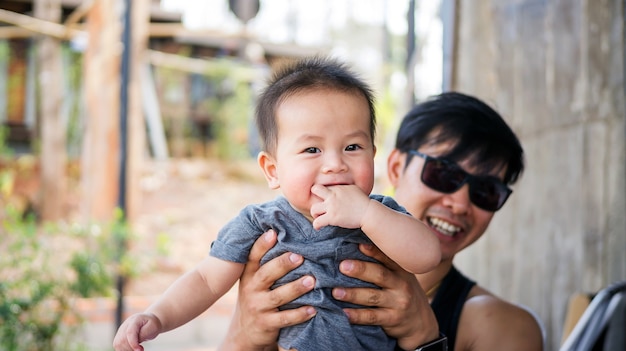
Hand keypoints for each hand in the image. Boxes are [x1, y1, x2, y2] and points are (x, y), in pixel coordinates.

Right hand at [112, 313, 161, 350]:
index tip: (140, 350)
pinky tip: (132, 348)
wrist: (149, 321)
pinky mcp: (119, 336)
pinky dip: (124, 349)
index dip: (133, 343)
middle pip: (122, 340)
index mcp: (135, 319)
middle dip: (131, 348)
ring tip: (137, 348)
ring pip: (118, 344)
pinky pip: (117, 346)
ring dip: (127, 349)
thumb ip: (143, 334)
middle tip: (141, 349)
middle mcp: (125, 324)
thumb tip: (136, 344)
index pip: (130, 332)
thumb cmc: (152, 324)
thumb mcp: (153, 327)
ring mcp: (121, 330)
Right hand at [219, 230, 316, 350]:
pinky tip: (313, 309)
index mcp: (248, 275)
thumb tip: (282, 233)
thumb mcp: (253, 280)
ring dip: (295, 288)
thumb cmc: (256, 297)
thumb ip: (265, 263)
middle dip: (283, 264)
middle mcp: (251, 289)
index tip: (273, 232)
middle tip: (300, 256)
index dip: (262, 244)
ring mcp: (258, 307)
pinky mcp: (266, 324)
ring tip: (312, 280)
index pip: (253, 257)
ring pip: (278, 297)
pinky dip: (299, 314)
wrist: (244, 332)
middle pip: (266, 274)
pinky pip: (285, 319)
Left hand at [310, 184, 369, 229]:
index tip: (327, 199)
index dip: (324, 193)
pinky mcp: (332, 217)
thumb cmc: (363, 202)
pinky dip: (316, 225)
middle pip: (315, 190)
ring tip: (319, 217)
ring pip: (313, 208)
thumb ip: (344, 188)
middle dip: (314, 196)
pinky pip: (317, 222)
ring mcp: (331, 206)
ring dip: (315, 213)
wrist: (368, 212)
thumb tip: (340, 189)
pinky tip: (319, 227)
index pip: (324, 187)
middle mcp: (333, 195)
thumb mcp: (354, 189)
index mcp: (338, 188)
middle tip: (319, 204)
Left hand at [332, 244, 438, 349]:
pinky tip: (345, 313)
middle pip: (380, 275)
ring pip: (373, 297)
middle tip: (342, 266)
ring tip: (335, 291)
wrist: (421, 323)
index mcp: (401, 270)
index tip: (358, 245)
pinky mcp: (392, 319)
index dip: (374, 251)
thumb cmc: (402, 292)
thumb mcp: (400, 276)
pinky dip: (357, 316)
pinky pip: (372, 317)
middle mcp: (401, 285)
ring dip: (353, 294)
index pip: (387, 258)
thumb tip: (355, 247)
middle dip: (360, 270)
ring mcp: (398, 303)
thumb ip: (383, 264)